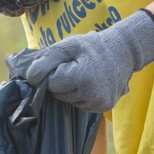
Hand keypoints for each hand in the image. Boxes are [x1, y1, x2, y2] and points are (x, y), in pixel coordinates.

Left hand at [24, 9, 153, 112]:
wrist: (124, 51)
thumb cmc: (92, 46)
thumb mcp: (68, 45)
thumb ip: (46, 60)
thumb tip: (30, 79)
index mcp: (83, 78)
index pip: (52, 84)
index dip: (56, 72)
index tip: (68, 63)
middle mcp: (93, 95)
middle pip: (60, 95)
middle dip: (63, 82)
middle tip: (77, 67)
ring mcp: (100, 104)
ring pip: (70, 102)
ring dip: (72, 90)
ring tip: (86, 74)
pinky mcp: (105, 107)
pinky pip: (82, 105)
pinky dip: (82, 96)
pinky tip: (91, 83)